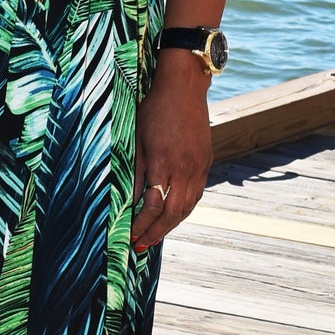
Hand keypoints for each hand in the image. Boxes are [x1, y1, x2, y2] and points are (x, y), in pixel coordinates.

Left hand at [131, 52, 211, 252]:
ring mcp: (198, 167)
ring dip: (171, 226)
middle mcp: (184, 168)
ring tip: (155, 236)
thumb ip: (136, 170)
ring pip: (187, 207)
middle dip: (156, 232)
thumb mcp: (137, 138)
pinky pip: (196, 195)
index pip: (153, 204)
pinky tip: (173, 216)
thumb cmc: (155, 109)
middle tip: (141, 246)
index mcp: (163, 161)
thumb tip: (129, 199)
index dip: (141, 223)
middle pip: (173, 212)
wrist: (184, 88)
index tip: (130, 234)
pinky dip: (184, 210)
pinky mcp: (205, 163)